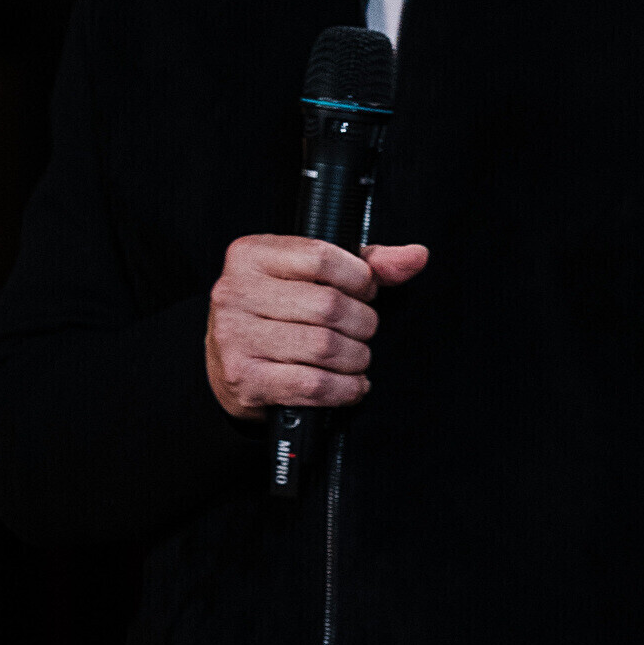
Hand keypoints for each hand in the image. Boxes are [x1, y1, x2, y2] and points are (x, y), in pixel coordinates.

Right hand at [204, 235, 429, 419]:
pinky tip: (348, 383)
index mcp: (250, 255)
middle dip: (362, 323)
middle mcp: (234, 293)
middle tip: (361, 330)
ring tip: (354, 357)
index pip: (322, 258)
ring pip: (325, 347)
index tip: (364, 292)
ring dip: (356, 357)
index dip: (359, 279)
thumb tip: (415, 256)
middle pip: (329, 305)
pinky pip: (314, 385)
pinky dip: (344, 388)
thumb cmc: (279, 312)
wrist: (228, 362)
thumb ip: (369, 263)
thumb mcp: (316, 276)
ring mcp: (234, 338)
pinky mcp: (244, 378)